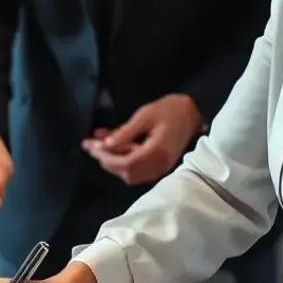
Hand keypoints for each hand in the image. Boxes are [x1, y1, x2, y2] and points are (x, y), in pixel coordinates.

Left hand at [82, 93, 203, 184]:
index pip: (126, 164)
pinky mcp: (159, 165)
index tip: (91, 146)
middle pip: (126, 172)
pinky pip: (137, 169)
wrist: (193, 112)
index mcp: (157, 152)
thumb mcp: (144, 116)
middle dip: (105, 159)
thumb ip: (124, 132)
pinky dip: (123, 159)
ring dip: (112, 160)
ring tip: (98, 143)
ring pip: (130, 173)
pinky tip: (113, 144)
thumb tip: (104, 145)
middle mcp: (159, 165)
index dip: (106, 157)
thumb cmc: (169, 109)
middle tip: (90, 144)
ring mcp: (160, 167)